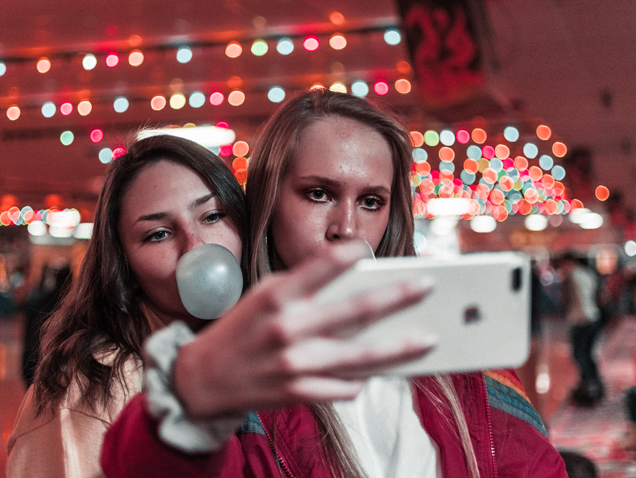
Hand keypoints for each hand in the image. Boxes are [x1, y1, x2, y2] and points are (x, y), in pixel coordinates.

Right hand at [172, 241, 434, 418]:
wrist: (201, 379)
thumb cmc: (239, 329)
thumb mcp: (262, 296)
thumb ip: (302, 288)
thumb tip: (352, 284)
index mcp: (277, 295)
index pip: (322, 266)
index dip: (350, 254)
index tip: (370, 249)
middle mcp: (288, 328)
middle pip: (356, 311)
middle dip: (398, 296)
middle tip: (426, 287)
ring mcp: (295, 364)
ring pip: (360, 357)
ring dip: (399, 348)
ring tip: (427, 339)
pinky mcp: (297, 393)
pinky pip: (344, 387)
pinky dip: (363, 379)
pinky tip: (377, 372)